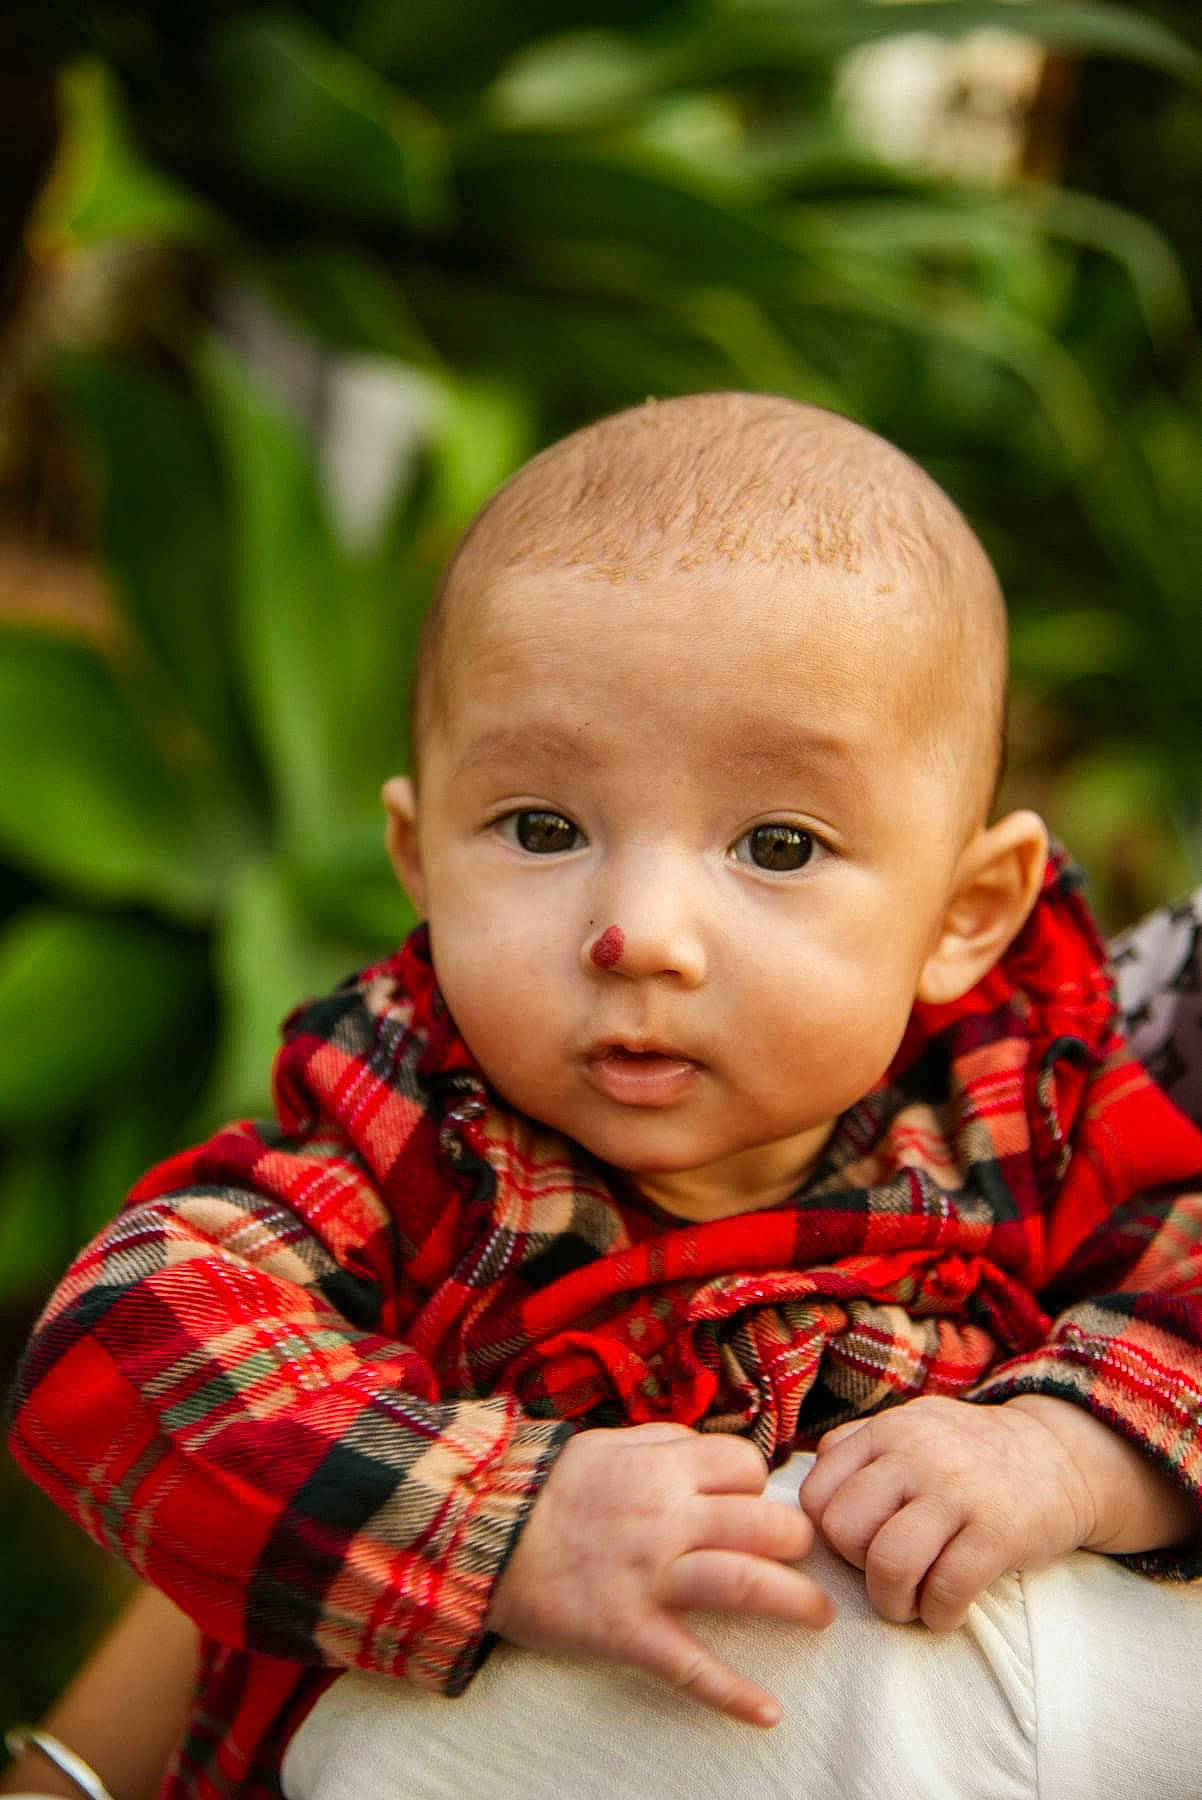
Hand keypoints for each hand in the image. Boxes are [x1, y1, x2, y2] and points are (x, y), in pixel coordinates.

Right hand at [486, 1422, 832, 1725]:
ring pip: (748, 1586)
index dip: (758, 1486)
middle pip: (767, 1525)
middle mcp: (668, 1519)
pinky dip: (734, 1695)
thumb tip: (711, 1453)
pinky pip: (692, 1667)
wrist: (480, 1535)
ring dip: (797, 1604)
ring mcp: (651, 1577)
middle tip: (799, 1559)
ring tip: (818, 1617)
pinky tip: (768, 1713)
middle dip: (797, 1543)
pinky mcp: (629, 1631)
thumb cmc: (546, 1488)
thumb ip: (664, 1445)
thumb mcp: (608, 1444)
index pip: (746, 1468)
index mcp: (664, 1468)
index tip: (750, 1505)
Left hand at [798, 1396, 1094, 1630]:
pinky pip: (946, 1591)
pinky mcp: (998, 1531)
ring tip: (911, 1603)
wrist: (1062, 1457)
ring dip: (893, 1603)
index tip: (860, 1546)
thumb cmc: (969, 1455)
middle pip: (844, 1532)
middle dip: (858, 1570)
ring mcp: (957, 1491)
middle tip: (887, 1574)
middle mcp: (914, 1453)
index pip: (816, 1496)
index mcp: (885, 1432)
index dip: (828, 1536)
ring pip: (889, 1565)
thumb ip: (858, 1450)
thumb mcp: (910, 1427)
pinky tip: (948, 1610)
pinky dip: (938, 1616)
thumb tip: (806, 1491)